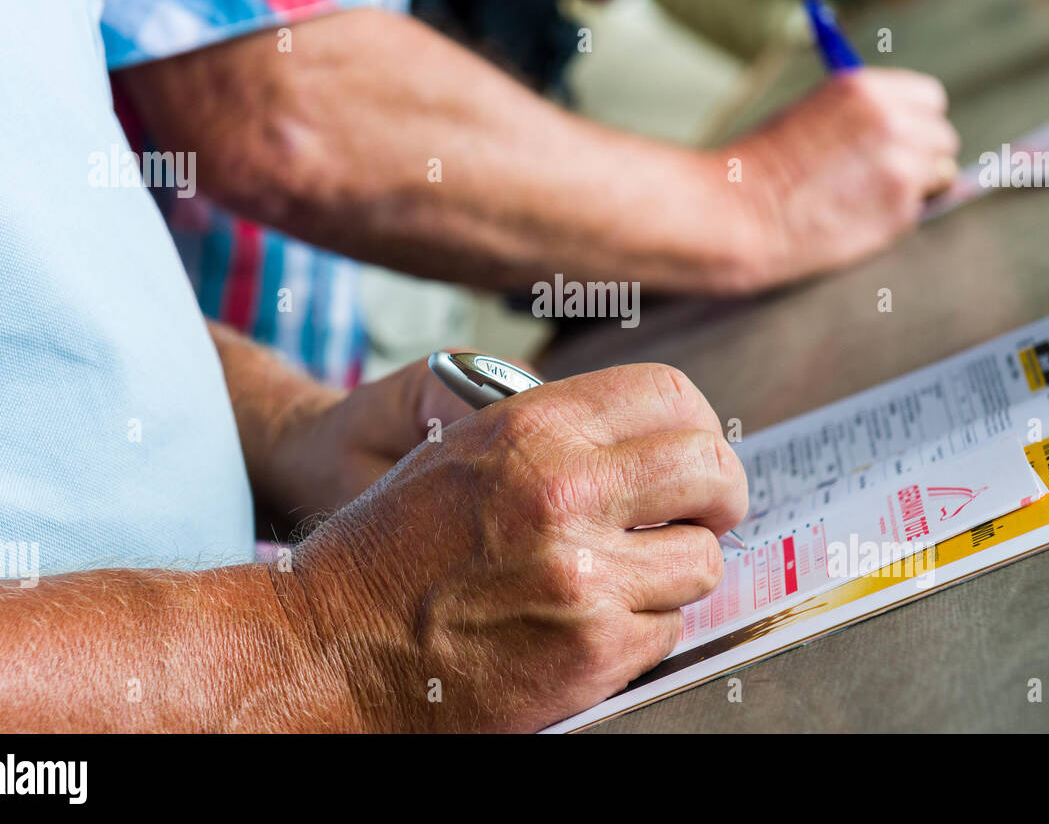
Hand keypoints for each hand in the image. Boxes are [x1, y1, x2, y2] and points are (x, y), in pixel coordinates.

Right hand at [280, 363, 747, 731]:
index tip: (691, 457)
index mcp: (533, 428)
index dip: (695, 426)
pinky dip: (640, 629)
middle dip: (719, 494)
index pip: (671, 396)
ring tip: (623, 578)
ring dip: (674, 572)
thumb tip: (658, 439)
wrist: (330, 647)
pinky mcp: (591, 651)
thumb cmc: (392, 548)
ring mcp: (584, 577)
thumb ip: (562, 435)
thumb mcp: (465, 450)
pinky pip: (668, 629)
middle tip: (700, 514)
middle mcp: (565, 492)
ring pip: (701, 561)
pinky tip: (587, 623)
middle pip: (711, 470)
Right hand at [730, 67, 960, 284]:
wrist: (736, 215)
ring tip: (864, 199)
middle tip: (885, 176)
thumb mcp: (812, 115)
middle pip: (942, 137)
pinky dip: (894, 218)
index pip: (929, 99)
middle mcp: (893, 122)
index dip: (914, 121)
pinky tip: (853, 218)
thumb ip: (864, 117)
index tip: (899, 138)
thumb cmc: (761, 168)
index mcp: (866, 90)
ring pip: (939, 175)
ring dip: (914, 187)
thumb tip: (910, 134)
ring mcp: (902, 168)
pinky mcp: (900, 212)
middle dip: (921, 155)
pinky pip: (917, 212)